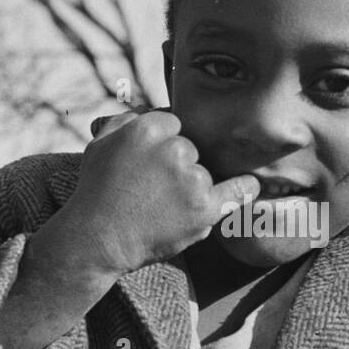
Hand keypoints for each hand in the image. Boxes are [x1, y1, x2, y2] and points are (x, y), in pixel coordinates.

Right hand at [56, 110, 258, 277]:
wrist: (97, 239)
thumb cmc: (95, 192)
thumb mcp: (99, 144)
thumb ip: (125, 120)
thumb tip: (147, 109)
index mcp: (148, 128)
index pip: (174, 124)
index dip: (164, 143)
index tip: (152, 164)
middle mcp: (174, 149)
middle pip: (190, 149)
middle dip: (176, 166)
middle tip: (152, 190)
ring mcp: (192, 179)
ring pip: (204, 173)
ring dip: (191, 187)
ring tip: (161, 207)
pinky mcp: (205, 207)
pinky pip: (237, 190)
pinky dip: (246, 188)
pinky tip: (253, 184)